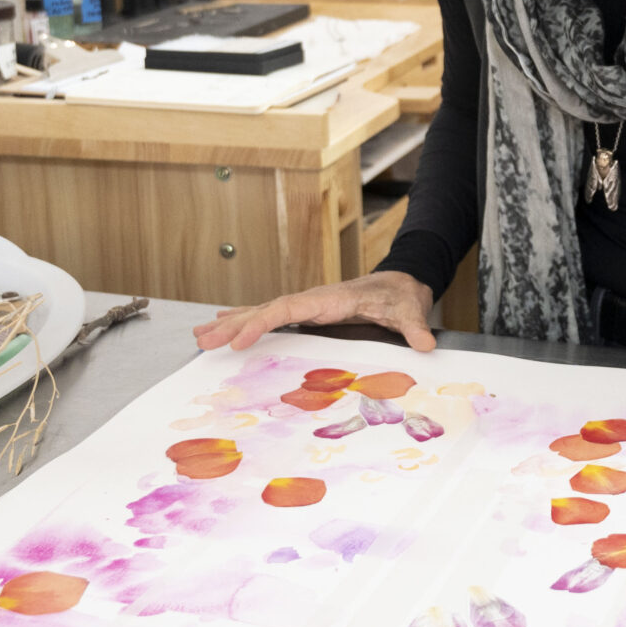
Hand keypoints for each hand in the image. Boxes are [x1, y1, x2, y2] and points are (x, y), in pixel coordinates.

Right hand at [194, 271, 437, 353]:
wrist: (402, 283)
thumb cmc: (401, 295)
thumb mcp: (410, 309)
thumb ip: (414, 325)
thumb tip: (425, 344)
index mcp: (328, 299)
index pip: (286, 308)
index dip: (260, 323)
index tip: (238, 341)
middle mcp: (310, 299)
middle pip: (263, 310)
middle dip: (231, 326)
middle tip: (200, 342)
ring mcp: (305, 305)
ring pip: (260, 312)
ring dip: (230, 324)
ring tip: (199, 336)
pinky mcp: (306, 312)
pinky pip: (268, 317)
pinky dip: (244, 321)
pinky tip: (223, 326)